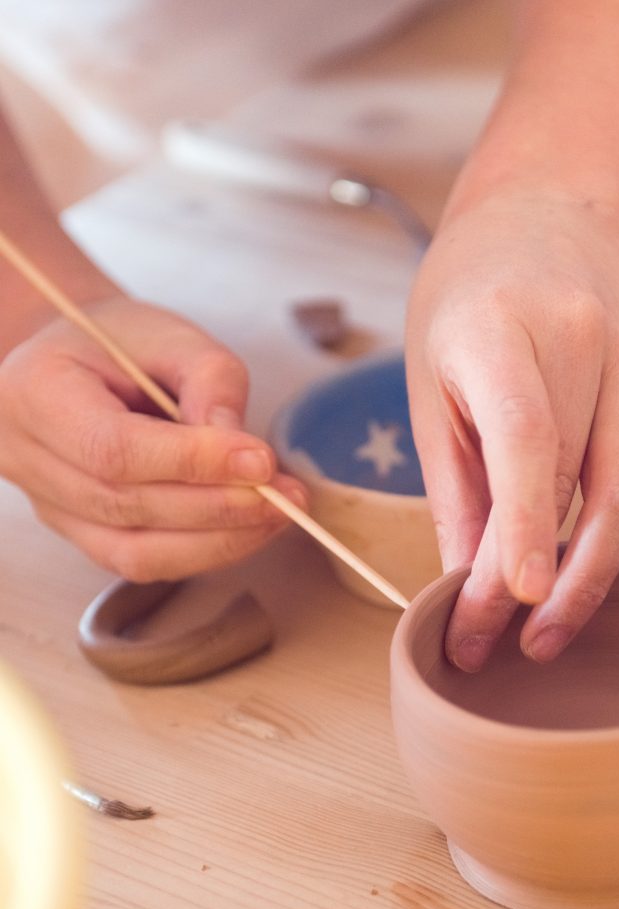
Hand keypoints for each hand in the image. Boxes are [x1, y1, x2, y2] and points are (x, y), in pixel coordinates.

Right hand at [0, 296, 306, 578]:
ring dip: (219, 541)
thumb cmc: (118, 341)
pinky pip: (145, 563)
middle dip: (219, 508)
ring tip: (281, 514)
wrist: (75, 362)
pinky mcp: (84, 537)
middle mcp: (30, 460)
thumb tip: (247, 457)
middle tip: (287, 496)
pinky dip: (205, 552)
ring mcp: (52, 508)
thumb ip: (211, 381)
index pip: (113, 448)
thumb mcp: (168, 333)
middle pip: (128, 507)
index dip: (192, 463)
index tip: (261, 462)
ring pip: (136, 553)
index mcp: (37, 394)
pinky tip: (250, 528)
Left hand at [405, 187, 618, 670]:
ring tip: (554, 632)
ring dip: (596, 566)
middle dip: (540, 576)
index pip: (526, 439)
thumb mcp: (432, 383)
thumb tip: (463, 582)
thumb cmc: (464, 301)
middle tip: (506, 647)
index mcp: (501, 333)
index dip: (521, 524)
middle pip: (574, 481)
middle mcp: (579, 341)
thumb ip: (455, 484)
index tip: (514, 602)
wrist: (534, 211)